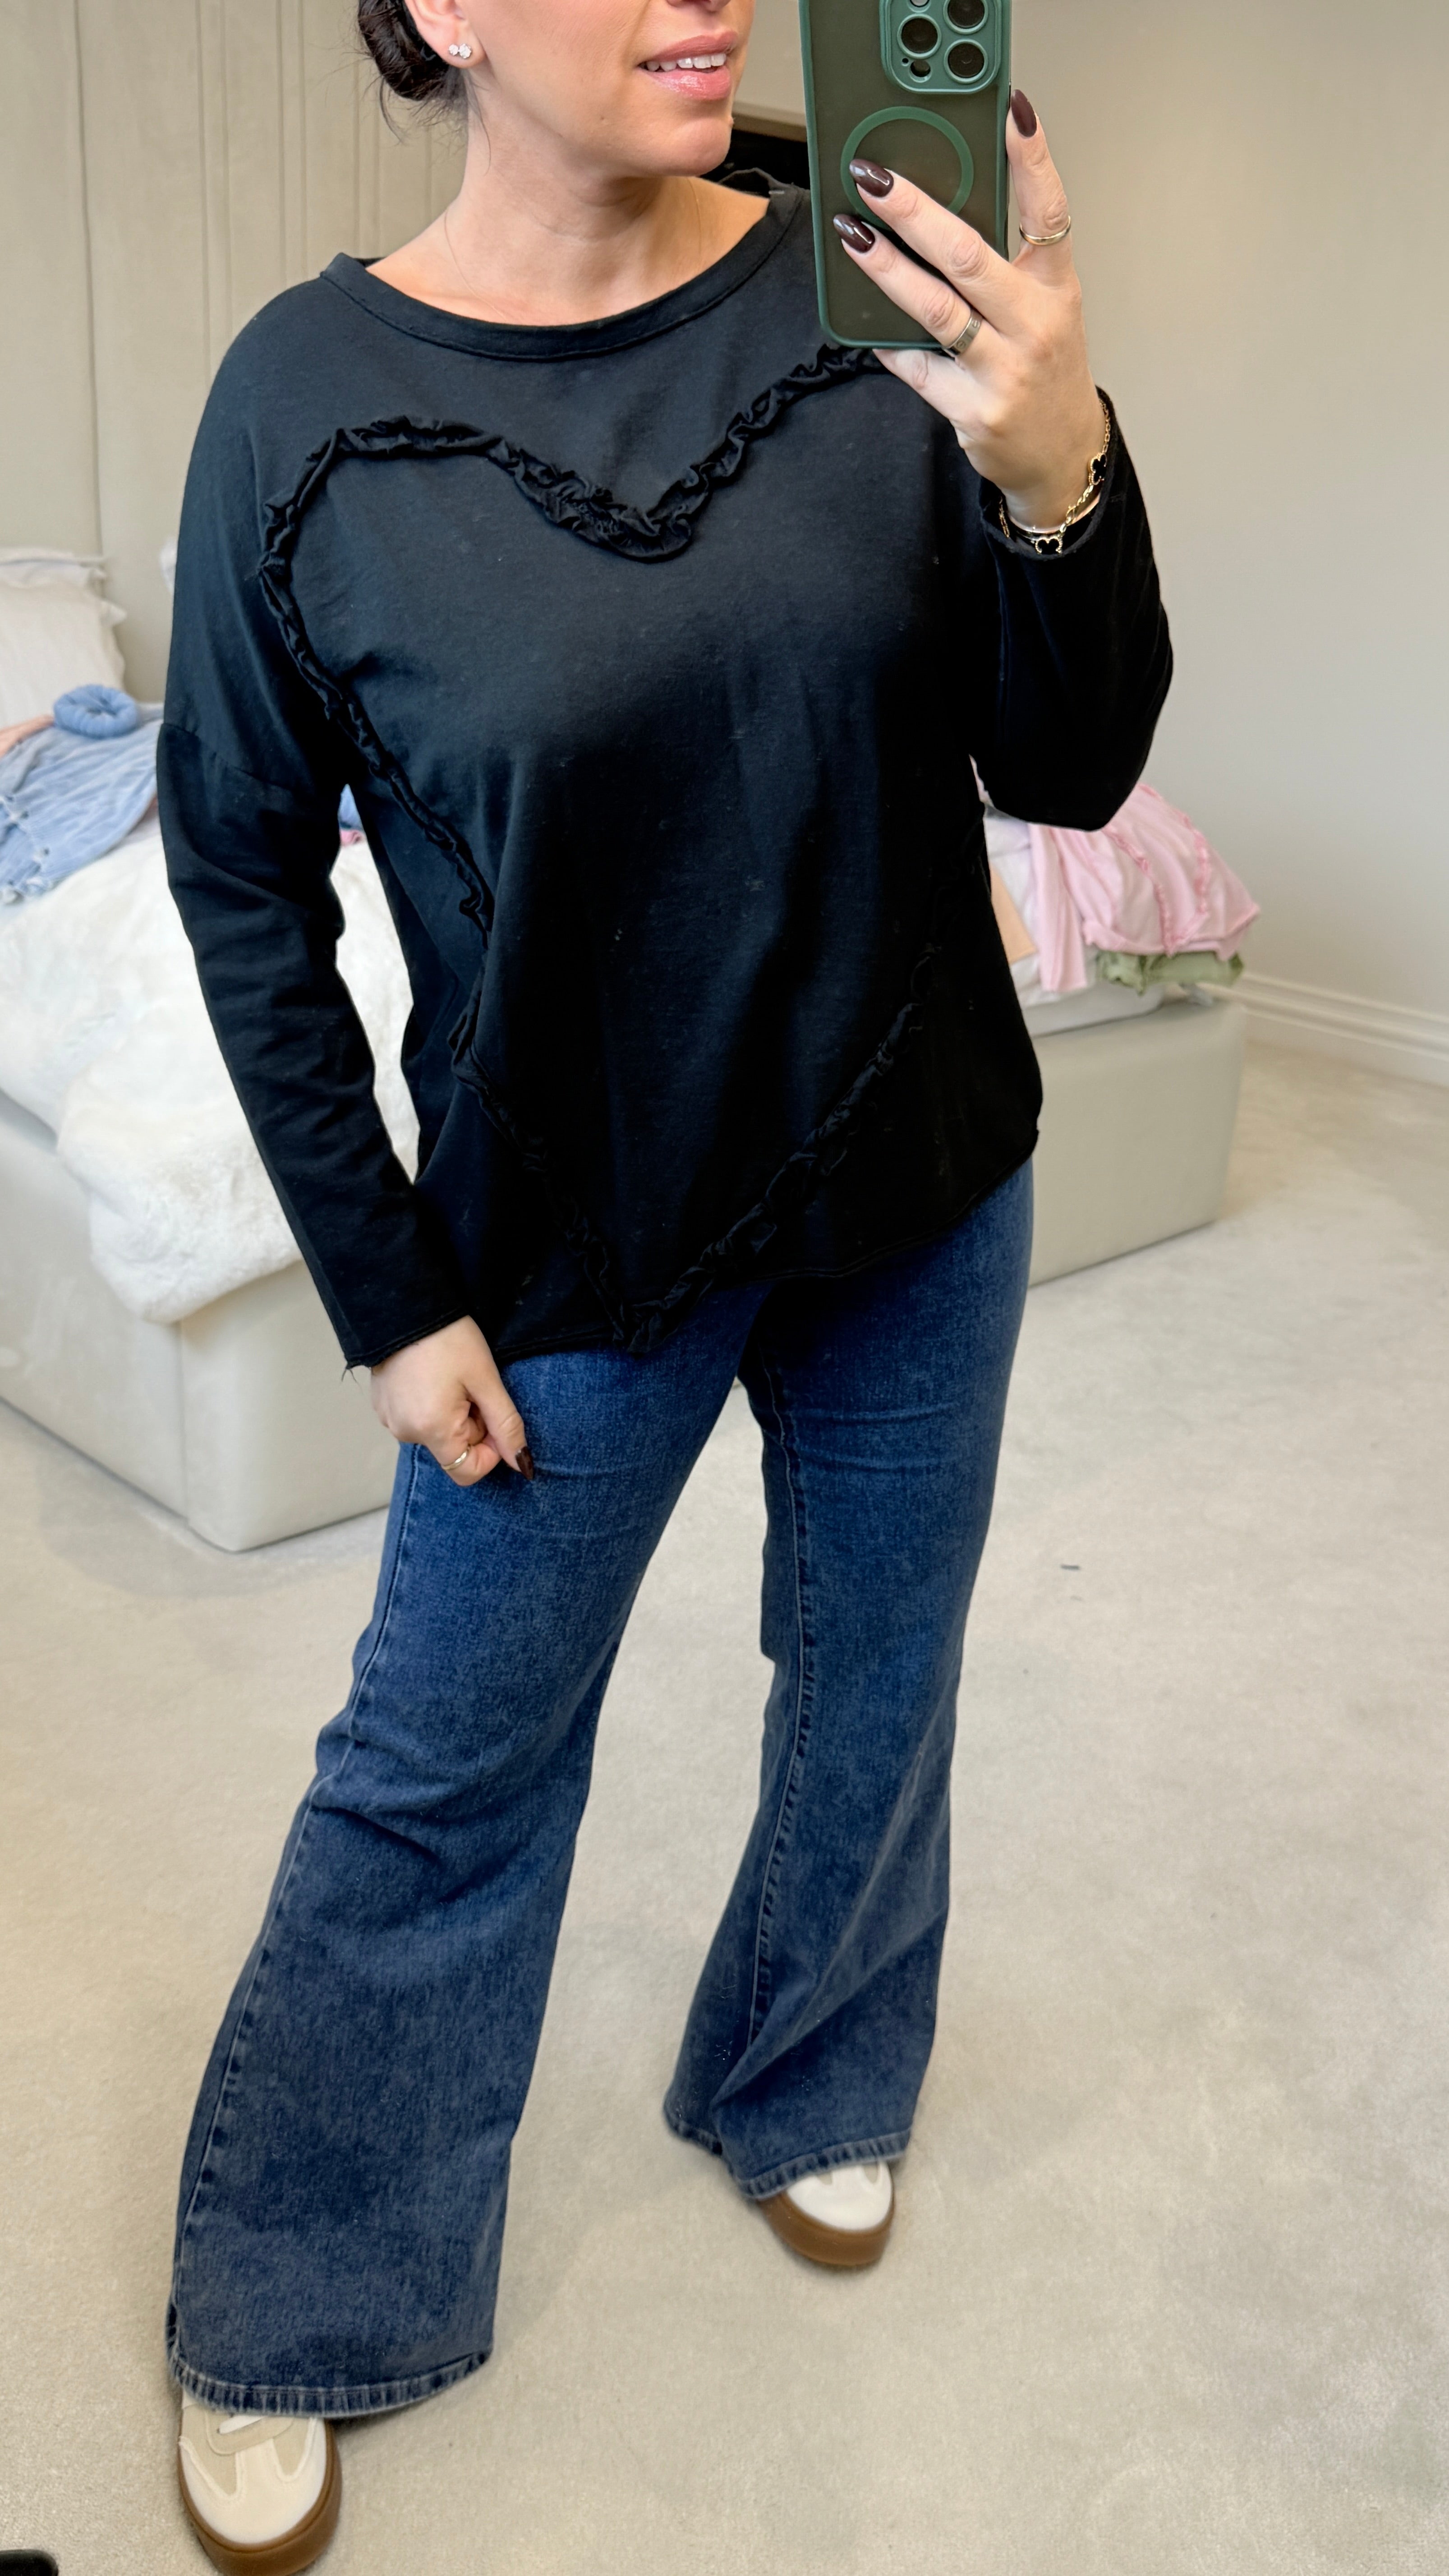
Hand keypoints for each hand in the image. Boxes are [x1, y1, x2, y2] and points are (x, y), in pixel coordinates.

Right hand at [370, 1315, 533, 1486]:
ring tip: (449, 1378)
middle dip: (471, 1425)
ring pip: (436, 1434)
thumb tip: (522, 1464)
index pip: (467, 1472)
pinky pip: (417, 1419)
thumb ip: (506, 1426)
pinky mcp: (383, 1406)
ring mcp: (390, 1420)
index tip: (491, 1415)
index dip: (489, 1451)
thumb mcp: (486, 1380)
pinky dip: (431, 1405)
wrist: (404, 1304)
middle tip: (471, 1386)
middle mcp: (405, 1433)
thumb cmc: (448, 1338)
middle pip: (453, 1450)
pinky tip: (432, 1376)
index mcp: (431, 1430)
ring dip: (452, 1414)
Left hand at [832, 92, 1103, 529]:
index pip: (1049, 210)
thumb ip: (1005, 262)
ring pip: (937, 310)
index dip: (1032, 158)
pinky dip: (888, 343)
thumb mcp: (1043, 306)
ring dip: (886, 269)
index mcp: (1057, 287)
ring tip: (852, 233)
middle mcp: (1036, 324)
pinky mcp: (975, 411)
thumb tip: (938, 210)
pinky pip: (918, 368)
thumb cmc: (1043, 367)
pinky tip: (862, 322)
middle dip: (915, 211)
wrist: (1059, 453)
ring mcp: (1005, 370)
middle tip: (873, 178)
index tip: (1011, 111)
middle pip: (970, 256)